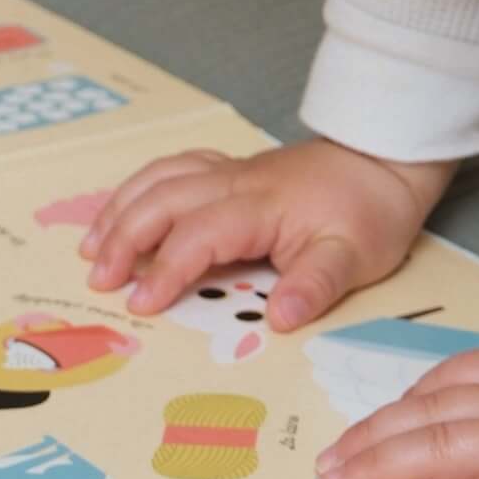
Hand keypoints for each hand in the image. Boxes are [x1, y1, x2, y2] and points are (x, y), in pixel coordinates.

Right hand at [80, 138, 450, 331]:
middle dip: (124, 238)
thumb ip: (316, 284)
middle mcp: (236, 182)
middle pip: (164, 199)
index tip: (140, 305)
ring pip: (161, 178)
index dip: (167, 270)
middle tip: (99, 282)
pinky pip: (175, 168)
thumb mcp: (357, 255)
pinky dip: (140, 188)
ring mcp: (231, 171)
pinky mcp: (232, 169)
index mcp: (262, 206)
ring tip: (91, 248)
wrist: (387, 160)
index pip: (199, 235)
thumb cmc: (371, 212)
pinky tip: (124, 210)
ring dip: (121, 209)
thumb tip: (279, 318)